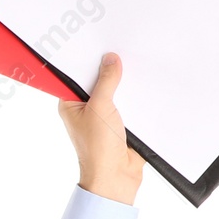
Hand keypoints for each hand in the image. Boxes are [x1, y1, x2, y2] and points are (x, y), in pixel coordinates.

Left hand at [58, 51, 144, 204]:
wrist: (115, 178)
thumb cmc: (97, 149)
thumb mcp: (101, 108)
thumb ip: (106, 81)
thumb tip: (110, 60)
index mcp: (71, 104)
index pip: (76, 74)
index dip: (87, 58)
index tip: (98, 40)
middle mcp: (85, 108)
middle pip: (98, 80)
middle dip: (110, 67)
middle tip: (122, 45)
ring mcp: (104, 115)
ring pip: (116, 90)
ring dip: (126, 81)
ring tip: (138, 58)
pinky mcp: (121, 122)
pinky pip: (129, 102)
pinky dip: (137, 95)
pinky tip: (148, 81)